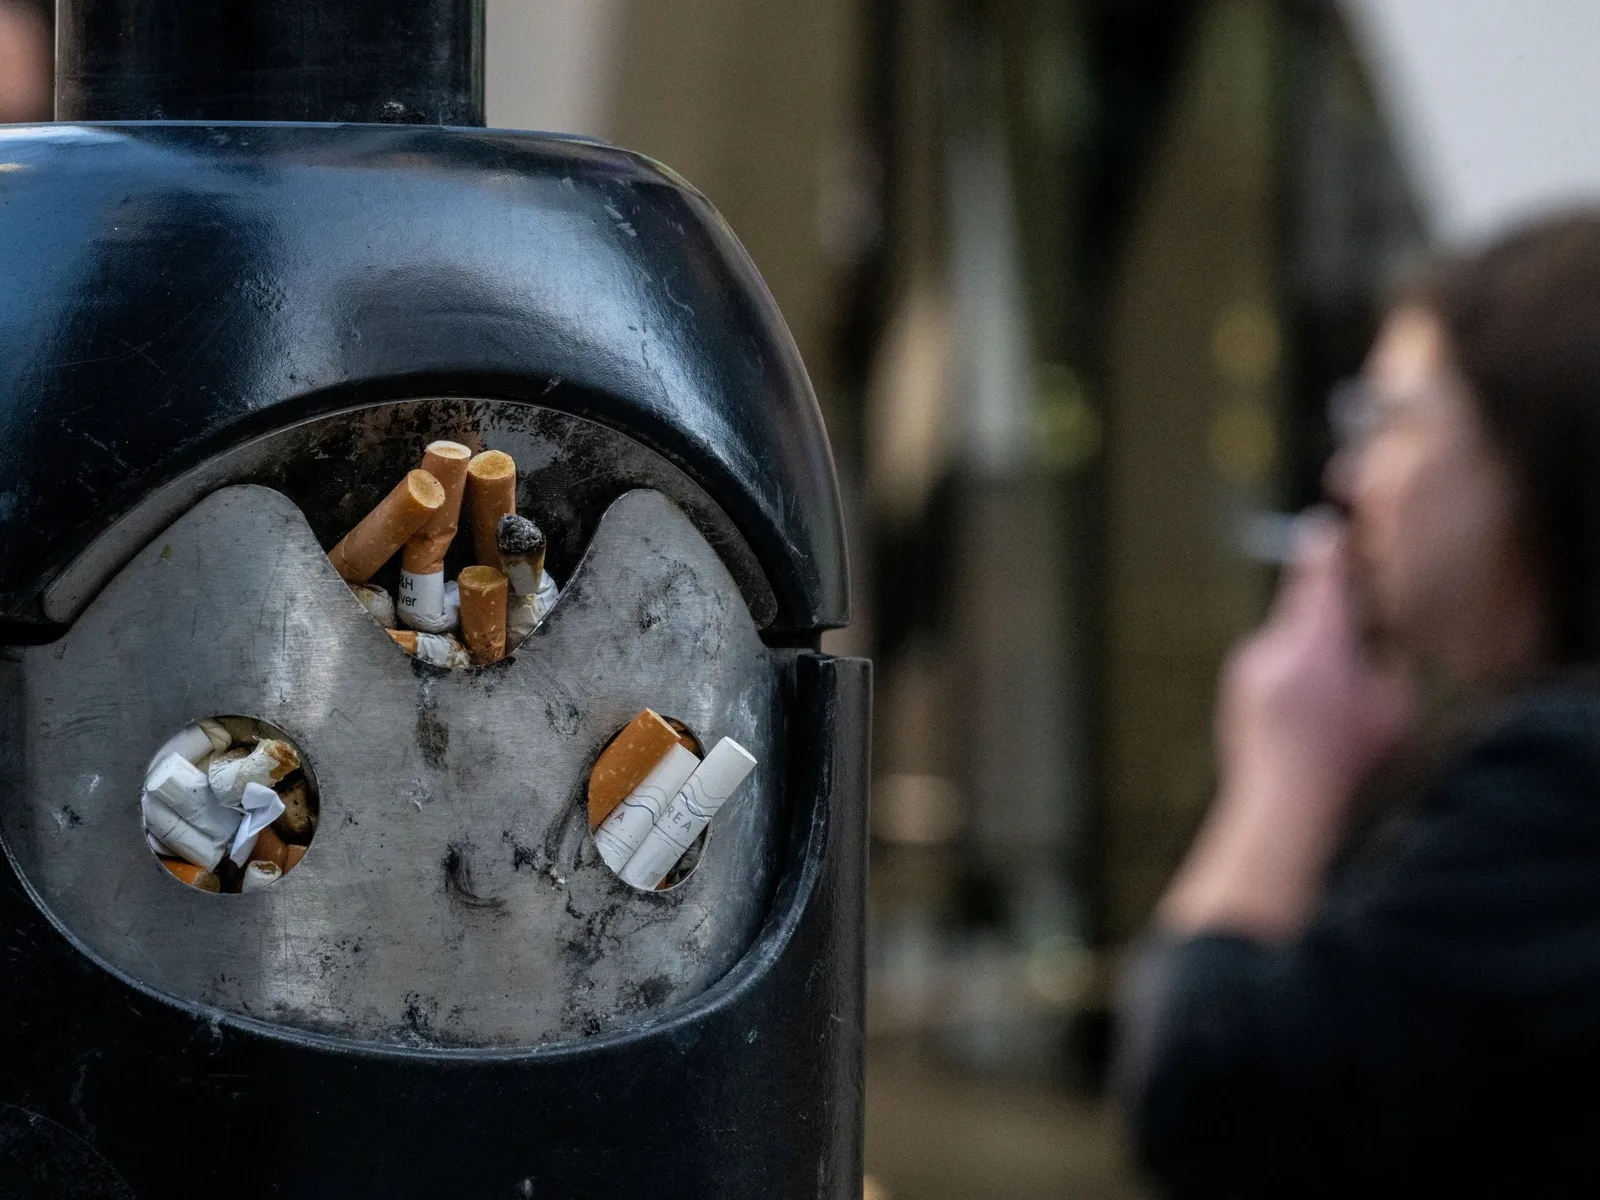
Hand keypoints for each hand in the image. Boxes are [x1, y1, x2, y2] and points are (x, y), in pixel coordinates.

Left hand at [1218, 512, 1414, 823]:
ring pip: (1287, 637)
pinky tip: (1304, 711)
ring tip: (1330, 696)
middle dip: (1327, 612)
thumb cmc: (1344, 757)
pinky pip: (1270, 664)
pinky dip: (1289, 675)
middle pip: (1302, 604)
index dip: (1330, 547)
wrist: (1280, 798)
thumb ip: (1388, 660)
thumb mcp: (1393, 705)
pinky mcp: (1237, 684)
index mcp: (1317, 639)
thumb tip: (1379, 639)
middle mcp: (1276, 642)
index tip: (1330, 527)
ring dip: (1309, 651)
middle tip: (1352, 631)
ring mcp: (1250, 663)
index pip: (1322, 574)